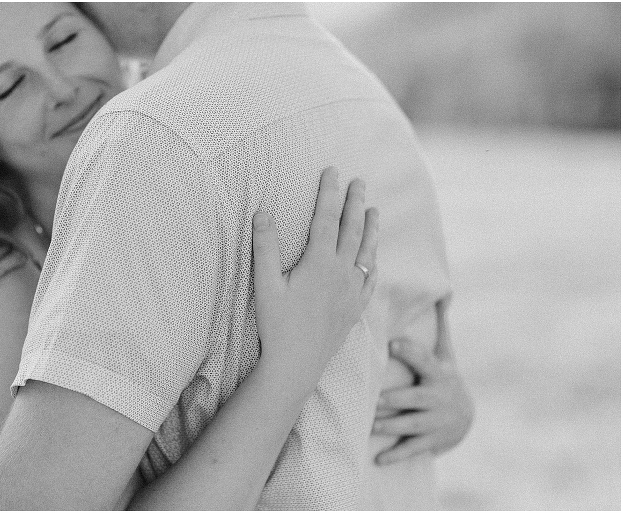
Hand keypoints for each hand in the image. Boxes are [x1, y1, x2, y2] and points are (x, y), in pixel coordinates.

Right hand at [252, 167, 378, 394]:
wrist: (295, 365)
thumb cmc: (276, 325)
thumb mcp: (265, 284)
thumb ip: (264, 246)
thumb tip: (262, 211)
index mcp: (320, 263)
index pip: (326, 219)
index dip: (329, 193)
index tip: (332, 171)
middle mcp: (342, 273)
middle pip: (352, 230)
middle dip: (356, 203)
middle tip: (360, 182)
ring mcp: (352, 292)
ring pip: (367, 252)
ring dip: (371, 228)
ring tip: (375, 210)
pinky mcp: (355, 309)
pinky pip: (371, 279)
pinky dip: (374, 262)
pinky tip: (375, 257)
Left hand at [372, 309, 473, 463]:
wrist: (466, 419)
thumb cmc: (445, 378)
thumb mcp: (446, 355)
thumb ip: (440, 328)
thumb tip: (444, 293)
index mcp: (438, 374)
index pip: (424, 361)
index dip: (411, 352)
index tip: (394, 343)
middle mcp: (438, 399)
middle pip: (416, 399)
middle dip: (396, 400)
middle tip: (375, 400)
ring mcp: (435, 422)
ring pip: (411, 425)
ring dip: (391, 426)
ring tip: (372, 425)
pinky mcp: (431, 442)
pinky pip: (411, 449)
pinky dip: (395, 455)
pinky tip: (378, 459)